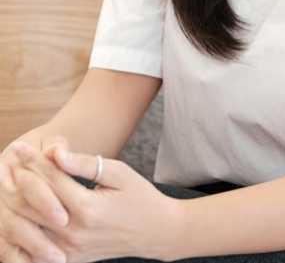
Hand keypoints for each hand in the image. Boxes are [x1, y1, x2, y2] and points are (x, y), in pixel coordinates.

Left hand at [6, 143, 178, 262]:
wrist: (156, 232)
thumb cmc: (140, 197)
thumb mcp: (119, 173)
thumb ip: (86, 164)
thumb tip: (56, 152)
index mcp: (87, 207)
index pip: (51, 179)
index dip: (33, 160)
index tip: (20, 147)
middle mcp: (74, 232)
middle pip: (33, 204)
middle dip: (19, 180)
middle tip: (9, 163)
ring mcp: (70, 250)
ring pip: (30, 227)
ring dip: (17, 203)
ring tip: (10, 183)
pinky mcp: (70, 260)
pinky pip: (37, 248)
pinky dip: (24, 231)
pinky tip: (20, 214)